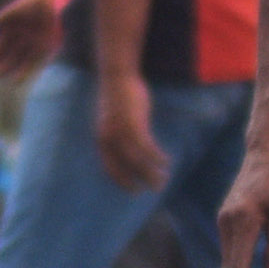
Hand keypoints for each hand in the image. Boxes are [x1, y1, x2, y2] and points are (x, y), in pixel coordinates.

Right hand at [0, 0, 59, 78]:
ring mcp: (38, 41)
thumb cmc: (36, 0)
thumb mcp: (18, 8)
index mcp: (16, 28)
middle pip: (14, 53)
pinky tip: (25, 77)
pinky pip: (40, 59)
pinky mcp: (51, 44)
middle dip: (5, 63)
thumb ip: (3, 16)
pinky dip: (32, 68)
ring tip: (12, 79)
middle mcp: (26, 36)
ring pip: (25, 58)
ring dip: (18, 68)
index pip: (3, 44)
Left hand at [94, 70, 168, 192]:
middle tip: (154, 189)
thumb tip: (126, 143)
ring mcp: (121, 133)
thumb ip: (117, 133)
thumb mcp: (113, 118)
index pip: (109, 167)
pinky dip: (157, 157)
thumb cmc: (117, 95)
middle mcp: (109, 140)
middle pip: (125, 167)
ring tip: (163, 180)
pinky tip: (166, 161)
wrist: (116, 77)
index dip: (121, 180)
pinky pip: (147, 148)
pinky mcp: (135, 126)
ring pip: (137, 161)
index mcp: (101, 140)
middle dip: (140, 180)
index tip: (133, 190)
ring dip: (152, 172)